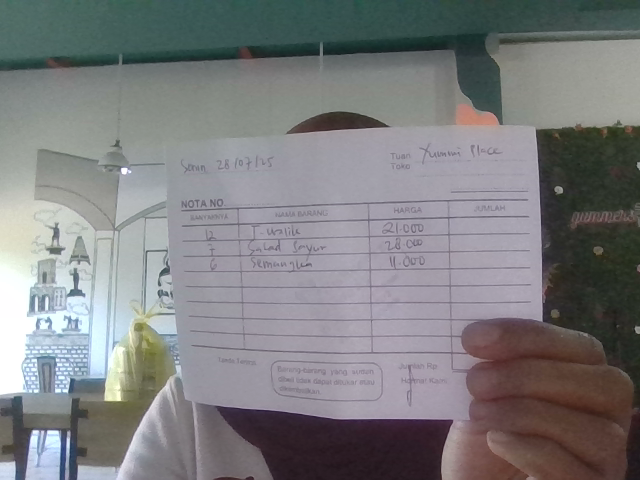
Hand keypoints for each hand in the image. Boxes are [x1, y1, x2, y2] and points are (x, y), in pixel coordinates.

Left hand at [441, 318, 633, 479]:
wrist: (478, 478)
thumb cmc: (487, 429)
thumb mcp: (485, 390)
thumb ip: (492, 362)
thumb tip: (477, 334)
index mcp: (589, 376)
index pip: (581, 346)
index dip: (526, 337)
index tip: (473, 337)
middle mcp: (609, 414)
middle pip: (600, 384)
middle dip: (527, 375)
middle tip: (475, 381)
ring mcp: (607, 455)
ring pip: (593, 430)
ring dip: (523, 413)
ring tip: (478, 412)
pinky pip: (573, 469)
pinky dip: (529, 449)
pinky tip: (496, 439)